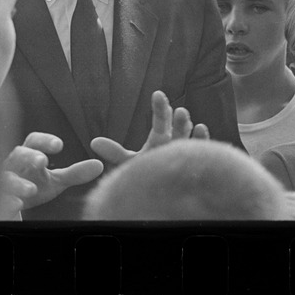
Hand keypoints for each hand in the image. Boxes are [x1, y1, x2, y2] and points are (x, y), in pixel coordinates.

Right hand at [2, 132, 103, 212]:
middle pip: (18, 155)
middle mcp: (13, 166)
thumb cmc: (33, 184)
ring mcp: (3, 183)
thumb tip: (99, 165)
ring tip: (32, 189)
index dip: (45, 141)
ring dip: (18, 183)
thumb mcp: (55, 180)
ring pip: (6, 178)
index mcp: (28, 156)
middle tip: (43, 161)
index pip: (33, 141)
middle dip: (30, 156)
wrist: (11, 204)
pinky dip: (7, 200)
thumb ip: (75, 173)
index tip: (59, 145)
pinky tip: (16, 204)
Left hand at [90, 90, 209, 166]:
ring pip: (188, 139)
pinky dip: (201, 141)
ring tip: (184, 116)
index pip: (160, 121)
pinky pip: (201, 153)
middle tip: (176, 108)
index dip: (159, 108)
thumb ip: (115, 153)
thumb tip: (93, 142)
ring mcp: (187, 154)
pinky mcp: (196, 166)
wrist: (162, 200)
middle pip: (175, 128)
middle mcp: (175, 144)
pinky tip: (201, 129)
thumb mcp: (130, 164)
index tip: (157, 94)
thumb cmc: (147, 176)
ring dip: (186, 127)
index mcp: (160, 140)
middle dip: (175, 118)